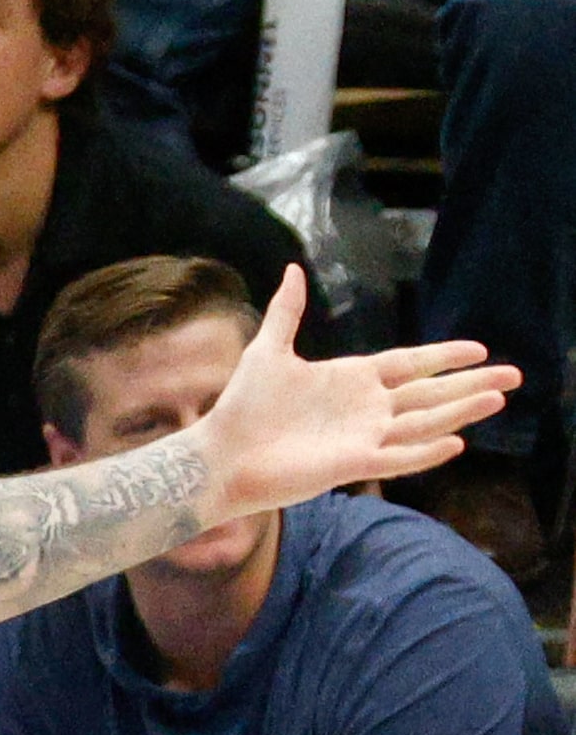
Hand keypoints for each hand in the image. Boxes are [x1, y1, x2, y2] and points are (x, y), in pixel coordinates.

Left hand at [196, 267, 518, 513]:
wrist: (219, 454)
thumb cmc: (241, 407)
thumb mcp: (268, 351)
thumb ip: (287, 311)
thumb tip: (294, 269)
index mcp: (350, 380)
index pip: (410, 365)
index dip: (443, 357)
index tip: (479, 349)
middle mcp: (363, 409)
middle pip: (429, 394)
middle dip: (470, 385)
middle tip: (514, 377)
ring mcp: (361, 438)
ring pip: (423, 424)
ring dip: (460, 412)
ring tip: (498, 400)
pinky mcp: (351, 465)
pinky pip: (398, 458)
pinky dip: (425, 451)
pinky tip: (455, 442)